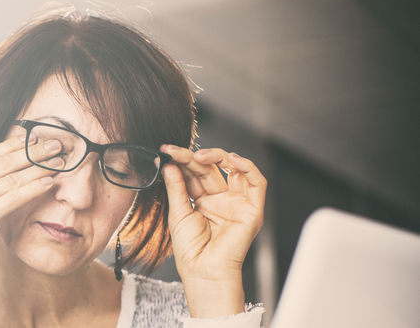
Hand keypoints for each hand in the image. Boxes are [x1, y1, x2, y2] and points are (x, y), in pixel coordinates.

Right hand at [0, 133, 61, 276]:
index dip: (12, 144)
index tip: (31, 137)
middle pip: (3, 162)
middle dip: (32, 150)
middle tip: (54, 143)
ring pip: (12, 178)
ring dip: (38, 168)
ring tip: (59, 162)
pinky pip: (13, 199)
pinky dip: (33, 189)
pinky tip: (48, 184)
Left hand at [160, 145, 265, 317]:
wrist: (203, 271)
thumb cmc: (190, 250)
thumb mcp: (178, 213)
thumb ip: (176, 187)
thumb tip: (169, 164)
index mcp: (202, 201)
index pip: (194, 173)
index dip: (181, 160)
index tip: (166, 151)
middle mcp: (220, 199)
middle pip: (210, 169)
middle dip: (193, 157)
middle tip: (176, 152)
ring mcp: (236, 203)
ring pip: (234, 169)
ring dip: (218, 157)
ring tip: (199, 155)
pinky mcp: (252, 209)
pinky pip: (256, 183)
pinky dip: (248, 167)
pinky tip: (232, 159)